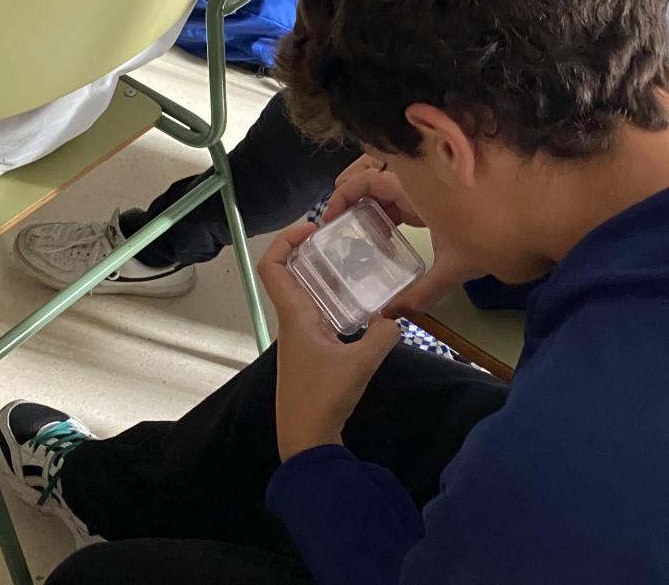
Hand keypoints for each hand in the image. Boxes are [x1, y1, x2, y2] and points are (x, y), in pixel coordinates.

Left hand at [260, 223, 402, 461]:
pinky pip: (314, 313)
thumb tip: (396, 316)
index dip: (286, 240)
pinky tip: (357, 307)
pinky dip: (329, 301)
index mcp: (294, 316)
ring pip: (302, 295)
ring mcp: (297, 338)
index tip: (313, 229)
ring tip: (353, 267)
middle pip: (288, 274)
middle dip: (310, 252)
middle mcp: (291, 321)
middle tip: (341, 242)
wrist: (305, 439)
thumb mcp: (362, 363)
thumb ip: (383, 335)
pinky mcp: (307, 352)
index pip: (272, 266)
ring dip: (320, 277)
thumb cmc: (324, 397)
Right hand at [325, 157, 488, 316]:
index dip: (345, 193)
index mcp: (420, 187)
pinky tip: (388, 225)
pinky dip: (392, 200)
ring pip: (393, 175)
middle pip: (378, 168)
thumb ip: (422, 292)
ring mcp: (436, 182)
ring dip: (371, 191)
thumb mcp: (455, 267)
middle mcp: (424, 178)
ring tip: (356, 218)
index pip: (370, 178)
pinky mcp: (445, 191)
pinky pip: (409, 187)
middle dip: (353, 185)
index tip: (332, 218)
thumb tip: (391, 315)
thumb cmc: (499, 236)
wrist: (541, 219)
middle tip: (337, 215)